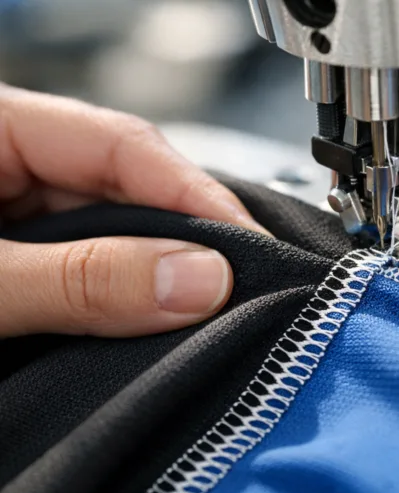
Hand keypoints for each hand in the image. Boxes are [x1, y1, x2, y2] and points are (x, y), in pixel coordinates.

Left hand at [0, 85, 266, 337]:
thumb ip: (82, 279)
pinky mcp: (23, 266)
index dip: (197, 194)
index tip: (254, 244)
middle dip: (187, 240)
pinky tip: (157, 321)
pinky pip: (92, 273)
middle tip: (243, 285)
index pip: (123, 144)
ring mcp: (16, 214)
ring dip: (159, 276)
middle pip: (129, 189)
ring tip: (209, 310)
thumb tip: (200, 278)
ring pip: (116, 236)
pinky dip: (125, 300)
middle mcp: (12, 163)